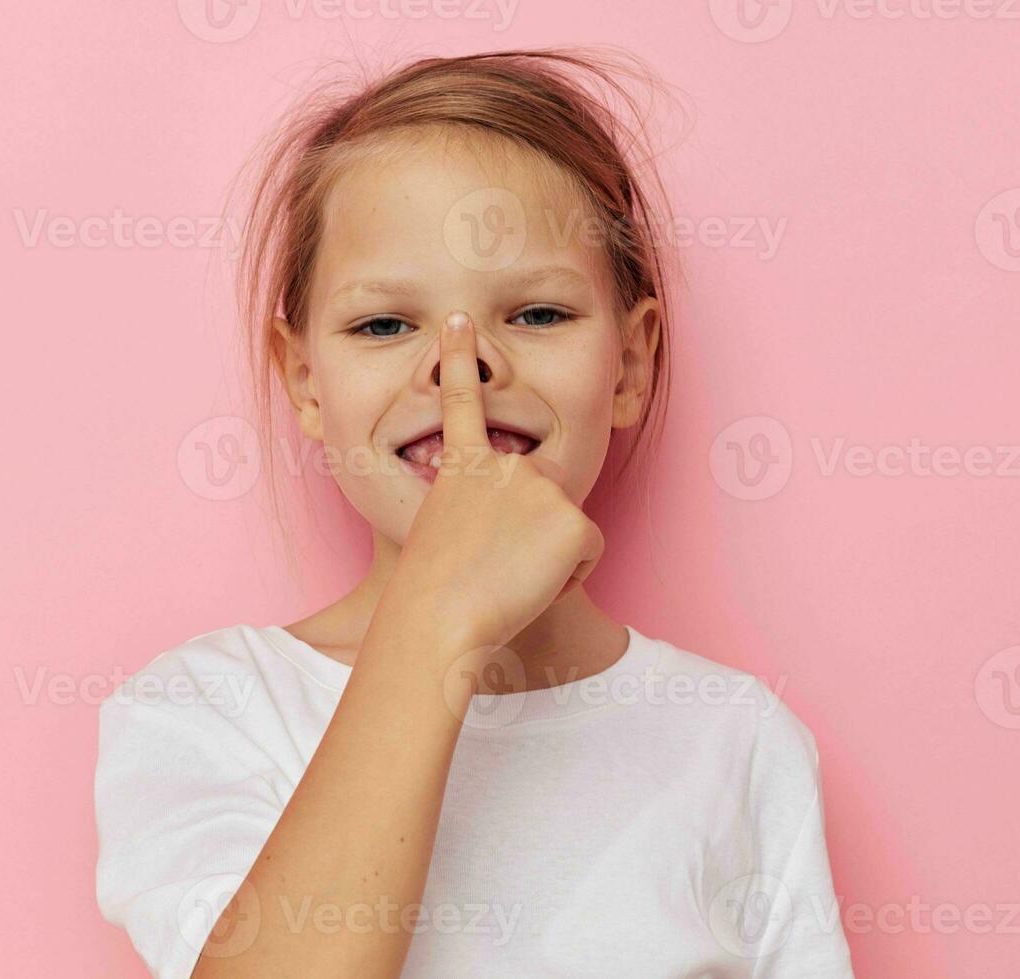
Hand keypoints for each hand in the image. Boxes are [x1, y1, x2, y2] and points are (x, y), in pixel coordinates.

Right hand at [379, 310, 604, 656]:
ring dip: (548, 559)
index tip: (458, 321)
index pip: (462, 402)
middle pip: (546, 496)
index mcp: (465, 464)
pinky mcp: (573, 521)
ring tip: (506, 578)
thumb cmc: (432, 593)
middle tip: (494, 565)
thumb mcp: (445, 532)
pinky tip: (529, 585)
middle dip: (534, 533)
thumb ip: (477, 509)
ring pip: (568, 529)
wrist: (440, 616)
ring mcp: (543, 488)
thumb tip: (504, 523)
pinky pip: (587, 555)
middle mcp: (507, 464)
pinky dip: (566, 578)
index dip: (459, 358)